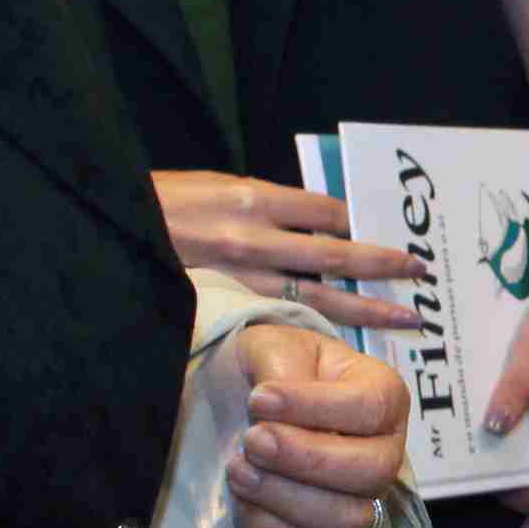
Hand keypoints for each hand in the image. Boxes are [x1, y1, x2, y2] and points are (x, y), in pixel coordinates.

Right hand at [157, 172, 423, 337]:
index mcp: (253, 197)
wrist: (111, 231)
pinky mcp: (228, 307)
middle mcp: (255, 237)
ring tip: (404, 318)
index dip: (359, 224)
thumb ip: (265, 203)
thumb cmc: (159, 204)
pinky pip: (283, 319)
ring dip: (366, 308)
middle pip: (335, 254)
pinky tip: (345, 341)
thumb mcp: (215, 186)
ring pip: (319, 297)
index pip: (326, 210)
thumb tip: (313, 216)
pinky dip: (318, 328)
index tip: (384, 233)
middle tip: (418, 272)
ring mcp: (243, 278)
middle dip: (382, 264)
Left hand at [223, 320, 408, 527]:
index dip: (316, 408)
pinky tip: (243, 502)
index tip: (259, 399)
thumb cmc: (268, 372)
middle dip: (306, 458)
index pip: (370, 408)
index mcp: (383, 395)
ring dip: (287, 498)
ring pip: (347, 520)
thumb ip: (282, 366)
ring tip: (239, 469)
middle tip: (253, 440)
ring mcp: (360, 501)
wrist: (240, 410)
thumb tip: (276, 400)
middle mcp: (385, 452)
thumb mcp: (273, 346)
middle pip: (372, 472)